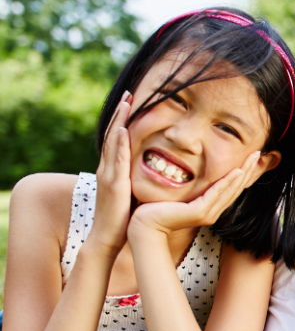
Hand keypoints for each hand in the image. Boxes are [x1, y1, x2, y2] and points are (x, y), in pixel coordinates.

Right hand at [89, 92, 134, 255]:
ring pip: (113, 142)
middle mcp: (108, 168)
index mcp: (113, 170)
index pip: (118, 139)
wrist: (108, 237)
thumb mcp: (130, 192)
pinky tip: (123, 131)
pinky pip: (116, 161)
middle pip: (113, 134)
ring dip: (120, 121)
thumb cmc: (122, 218)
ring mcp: (109, 175)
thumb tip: (149, 170)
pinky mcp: (114, 185)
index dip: (124, 120)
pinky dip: (119, 145)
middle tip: (129, 92)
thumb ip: (135, 179)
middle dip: (121, 113)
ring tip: (127, 102)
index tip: (132, 102)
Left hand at [129, 151, 262, 238]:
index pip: (231, 188)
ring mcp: (208, 213)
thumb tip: (193, 173)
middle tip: (259, 154)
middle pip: (236, 188)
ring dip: (244, 172)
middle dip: (249, 170)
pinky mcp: (200, 212)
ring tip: (253, 158)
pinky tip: (237, 171)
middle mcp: (213, 211)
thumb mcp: (179, 195)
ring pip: (231, 189)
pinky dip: (227, 182)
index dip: (244, 173)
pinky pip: (217, 193)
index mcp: (210, 207)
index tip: (251, 158)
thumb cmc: (156, 209)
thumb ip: (190, 188)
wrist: (145, 225)